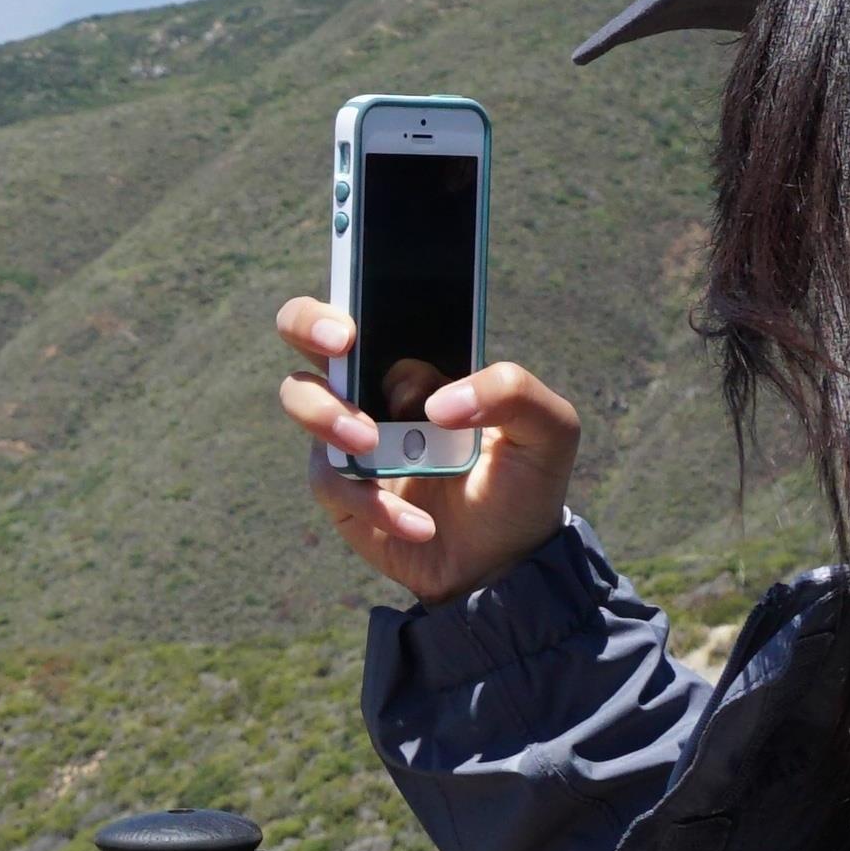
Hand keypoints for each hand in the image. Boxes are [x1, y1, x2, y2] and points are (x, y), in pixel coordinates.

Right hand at [272, 296, 581, 605]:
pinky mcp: (340, 489)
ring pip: (301, 398)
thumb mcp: (548, 429)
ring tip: (372, 445)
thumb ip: (513, 390)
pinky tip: (420, 524)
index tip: (354, 320)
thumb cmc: (521, 482)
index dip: (348, 288)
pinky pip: (332, 481)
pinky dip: (377, 504)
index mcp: (419, 356)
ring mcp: (348, 435)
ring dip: (330, 415)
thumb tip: (440, 403)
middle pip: (302, 329)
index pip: (368, 301)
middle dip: (309, 325)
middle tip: (344, 348)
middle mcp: (373, 385)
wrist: (504, 562)